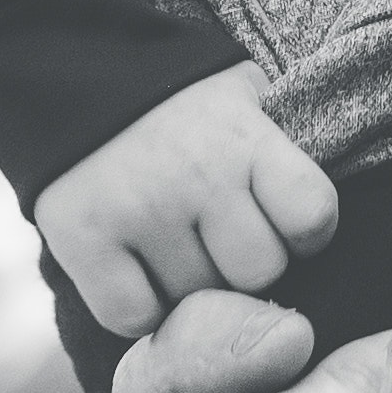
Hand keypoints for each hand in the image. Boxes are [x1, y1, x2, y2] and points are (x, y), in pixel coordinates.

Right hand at [34, 66, 341, 337]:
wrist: (76, 75)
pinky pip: (134, 317)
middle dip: (244, 263)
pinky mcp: (83, 240)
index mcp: (245, 137)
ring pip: (197, 302)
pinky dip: (137, 306)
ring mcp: (137, 209)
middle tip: (219, 237)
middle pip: (257, 272)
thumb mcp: (247, 101)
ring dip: (191, 286)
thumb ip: (281, 158)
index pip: (313, 217)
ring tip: (175, 244)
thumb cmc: (184, 105)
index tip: (283, 223)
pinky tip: (136, 269)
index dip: (305, 233)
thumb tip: (315, 236)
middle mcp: (196, 173)